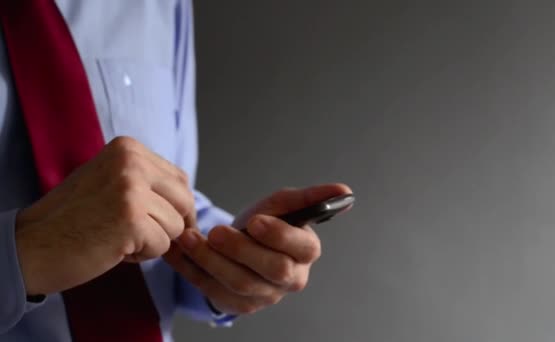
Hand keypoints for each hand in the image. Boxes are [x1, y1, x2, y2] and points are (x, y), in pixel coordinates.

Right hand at [15, 137, 194, 295]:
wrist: (31, 245)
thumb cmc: (73, 218)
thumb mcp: (111, 181)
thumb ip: (148, 181)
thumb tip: (189, 201)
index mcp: (128, 148)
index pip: (179, 180)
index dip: (171, 207)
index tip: (148, 218)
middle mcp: (131, 161)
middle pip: (184, 201)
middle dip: (167, 224)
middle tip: (132, 231)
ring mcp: (131, 188)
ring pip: (176, 226)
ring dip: (153, 240)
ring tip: (118, 236)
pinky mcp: (131, 219)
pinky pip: (163, 245)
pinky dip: (143, 255)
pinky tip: (114, 248)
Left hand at [163, 183, 351, 314]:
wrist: (240, 246)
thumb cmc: (265, 224)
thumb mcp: (283, 205)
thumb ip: (310, 197)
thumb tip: (345, 190)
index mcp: (305, 251)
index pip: (301, 248)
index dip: (279, 236)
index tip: (256, 221)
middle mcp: (290, 278)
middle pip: (271, 270)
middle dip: (241, 250)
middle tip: (217, 231)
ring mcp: (265, 296)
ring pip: (239, 283)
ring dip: (210, 260)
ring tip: (191, 238)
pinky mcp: (239, 306)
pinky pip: (213, 291)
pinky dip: (191, 270)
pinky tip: (179, 250)